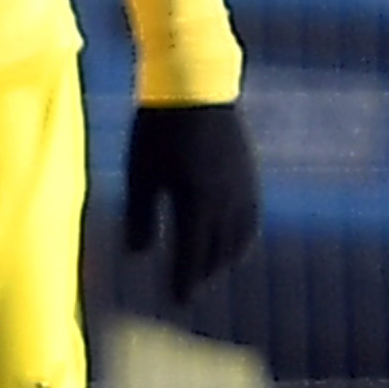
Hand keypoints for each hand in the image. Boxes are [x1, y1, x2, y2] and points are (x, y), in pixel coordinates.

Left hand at [122, 98, 261, 303]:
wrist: (195, 84)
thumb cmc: (158, 128)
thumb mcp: (141, 172)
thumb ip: (140, 216)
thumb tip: (138, 256)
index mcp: (196, 203)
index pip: (191, 256)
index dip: (183, 283)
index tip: (176, 303)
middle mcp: (226, 201)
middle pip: (215, 252)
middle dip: (200, 274)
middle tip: (185, 293)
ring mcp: (242, 188)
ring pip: (237, 238)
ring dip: (222, 259)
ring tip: (206, 270)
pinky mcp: (249, 174)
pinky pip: (250, 218)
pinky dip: (240, 237)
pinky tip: (230, 240)